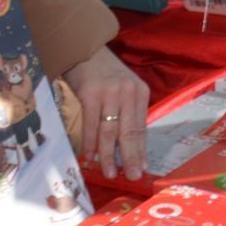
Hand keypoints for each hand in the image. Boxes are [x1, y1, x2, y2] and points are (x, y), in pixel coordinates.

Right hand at [64, 47, 150, 179]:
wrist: (83, 49)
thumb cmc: (103, 72)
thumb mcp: (123, 88)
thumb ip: (127, 111)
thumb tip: (127, 143)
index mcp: (140, 92)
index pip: (141, 127)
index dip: (141, 149)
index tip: (142, 168)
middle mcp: (128, 92)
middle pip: (129, 132)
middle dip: (130, 157)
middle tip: (131, 176)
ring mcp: (109, 93)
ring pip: (110, 131)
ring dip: (109, 155)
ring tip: (109, 172)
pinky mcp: (90, 93)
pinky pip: (92, 123)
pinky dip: (91, 142)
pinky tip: (90, 155)